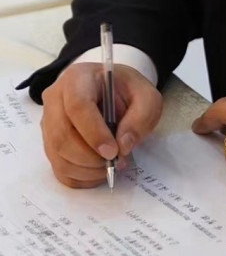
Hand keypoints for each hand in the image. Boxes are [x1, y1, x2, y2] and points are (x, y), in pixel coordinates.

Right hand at [41, 61, 162, 187]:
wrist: (113, 91)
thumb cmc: (127, 90)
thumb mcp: (146, 96)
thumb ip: (141, 116)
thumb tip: (123, 145)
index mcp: (78, 78)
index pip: (78, 107)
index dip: (94, 133)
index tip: (113, 151)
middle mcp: (55, 99)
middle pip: (62, 135)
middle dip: (90, 156)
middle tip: (115, 162)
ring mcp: (48, 122)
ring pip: (57, 155)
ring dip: (86, 169)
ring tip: (111, 165)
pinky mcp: (49, 142)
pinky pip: (58, 168)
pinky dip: (79, 177)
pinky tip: (98, 172)